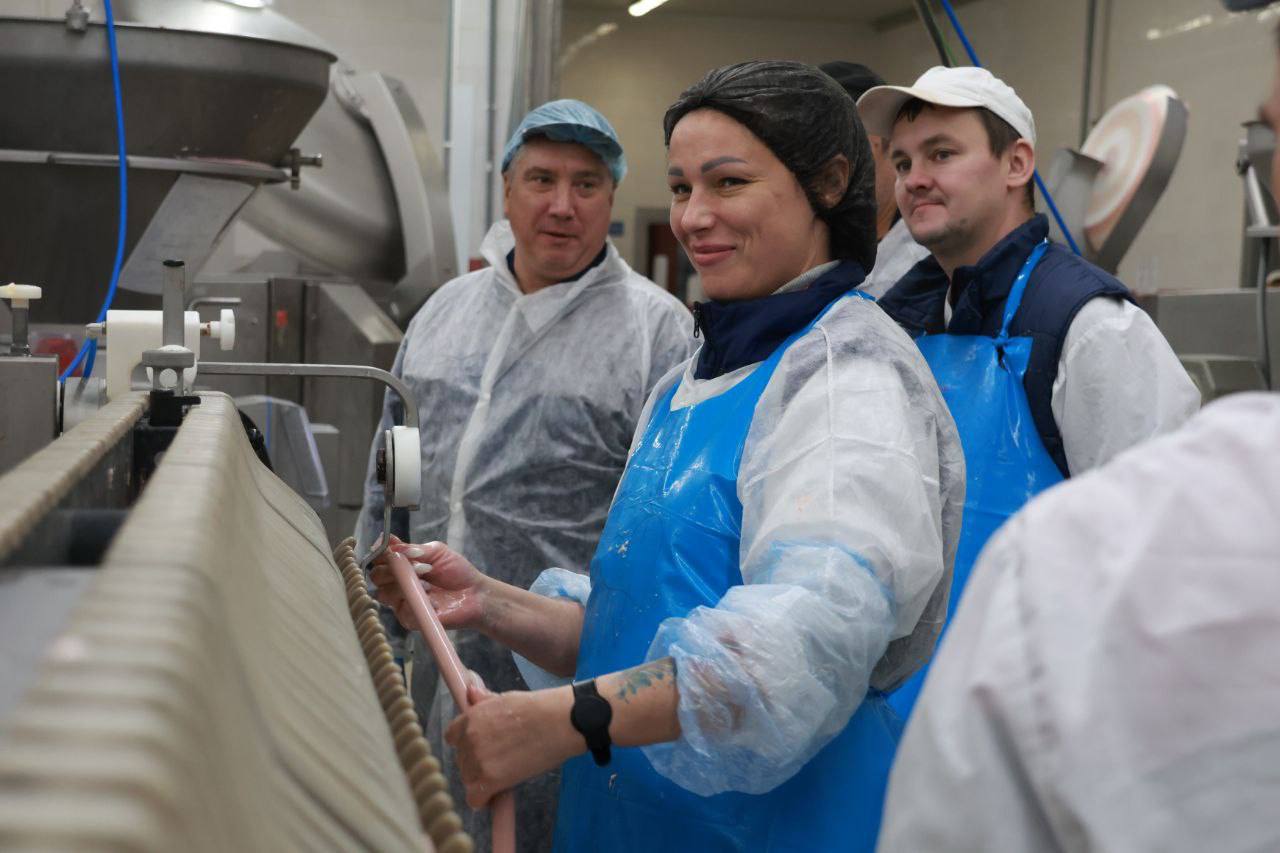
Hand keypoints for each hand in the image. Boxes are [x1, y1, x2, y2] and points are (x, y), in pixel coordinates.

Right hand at [369, 536, 489, 631]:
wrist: (475, 595)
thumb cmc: (457, 572)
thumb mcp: (437, 552)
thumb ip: (412, 547)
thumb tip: (389, 542)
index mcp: (402, 566)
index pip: (378, 559)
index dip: (379, 553)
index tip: (387, 547)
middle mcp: (397, 584)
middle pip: (376, 576)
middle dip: (392, 567)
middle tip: (418, 565)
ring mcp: (401, 602)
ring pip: (384, 592)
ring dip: (404, 583)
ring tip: (428, 579)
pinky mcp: (409, 619)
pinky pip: (401, 609)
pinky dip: (415, 600)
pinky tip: (432, 597)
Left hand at [445, 684, 581, 808]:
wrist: (559, 722)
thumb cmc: (538, 708)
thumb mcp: (506, 699)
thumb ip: (485, 701)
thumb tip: (471, 691)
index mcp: (471, 717)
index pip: (452, 737)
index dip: (466, 743)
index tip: (481, 747)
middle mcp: (469, 738)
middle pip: (461, 760)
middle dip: (476, 763)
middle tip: (500, 762)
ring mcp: (477, 760)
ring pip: (468, 780)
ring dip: (481, 780)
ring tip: (504, 775)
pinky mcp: (489, 780)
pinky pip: (475, 799)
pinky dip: (484, 800)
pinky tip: (496, 795)